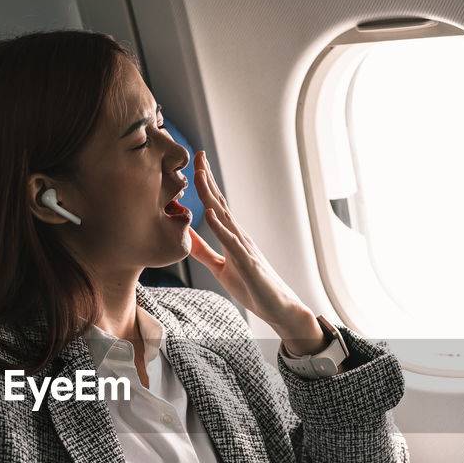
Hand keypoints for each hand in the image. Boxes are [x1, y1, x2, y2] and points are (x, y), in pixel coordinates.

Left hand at [188, 151, 326, 353]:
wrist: (278, 307)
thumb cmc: (252, 287)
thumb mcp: (220, 267)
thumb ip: (203, 251)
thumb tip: (185, 235)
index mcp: (232, 236)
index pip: (216, 204)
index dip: (204, 184)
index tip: (194, 163)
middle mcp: (239, 236)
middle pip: (220, 202)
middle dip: (207, 179)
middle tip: (196, 155)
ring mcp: (244, 248)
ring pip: (224, 216)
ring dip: (210, 195)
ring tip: (198, 175)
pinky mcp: (247, 263)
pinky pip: (231, 243)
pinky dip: (219, 228)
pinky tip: (208, 214)